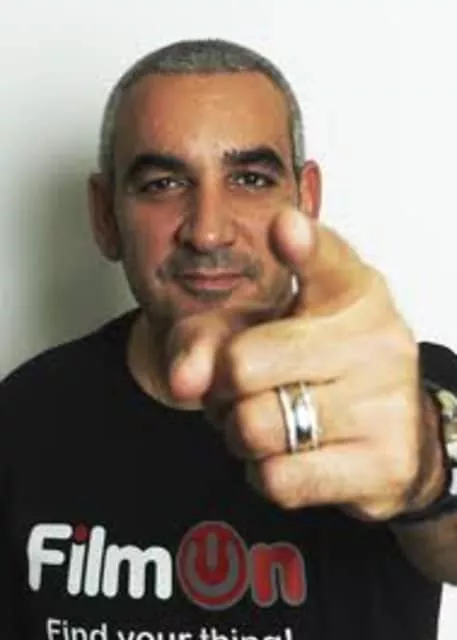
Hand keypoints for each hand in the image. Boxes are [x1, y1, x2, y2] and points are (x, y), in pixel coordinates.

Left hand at [167, 208, 444, 520]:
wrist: (384, 425)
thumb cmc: (311, 364)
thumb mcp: (253, 333)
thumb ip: (204, 340)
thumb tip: (184, 382)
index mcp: (350, 289)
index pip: (326, 258)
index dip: (303, 245)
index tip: (285, 228)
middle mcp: (376, 338)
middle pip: (243, 365)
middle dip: (222, 387)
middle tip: (241, 387)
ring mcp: (388, 401)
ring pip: (255, 427)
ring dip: (240, 434)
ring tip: (267, 419)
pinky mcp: (386, 462)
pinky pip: (279, 478)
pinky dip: (264, 471)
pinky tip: (290, 453)